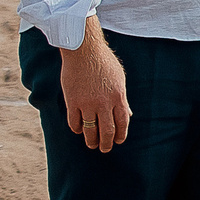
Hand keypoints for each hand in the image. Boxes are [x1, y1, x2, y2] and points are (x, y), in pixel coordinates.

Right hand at [62, 22, 129, 151]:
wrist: (84, 51)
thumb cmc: (104, 62)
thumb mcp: (119, 79)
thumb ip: (122, 98)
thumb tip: (128, 115)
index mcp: (119, 96)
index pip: (122, 122)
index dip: (121, 134)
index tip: (118, 141)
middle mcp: (104, 102)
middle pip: (106, 130)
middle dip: (106, 143)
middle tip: (105, 149)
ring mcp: (87, 103)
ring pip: (89, 129)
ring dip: (91, 140)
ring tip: (91, 144)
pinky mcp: (72, 101)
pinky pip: (74, 121)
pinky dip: (76, 128)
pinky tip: (78, 130)